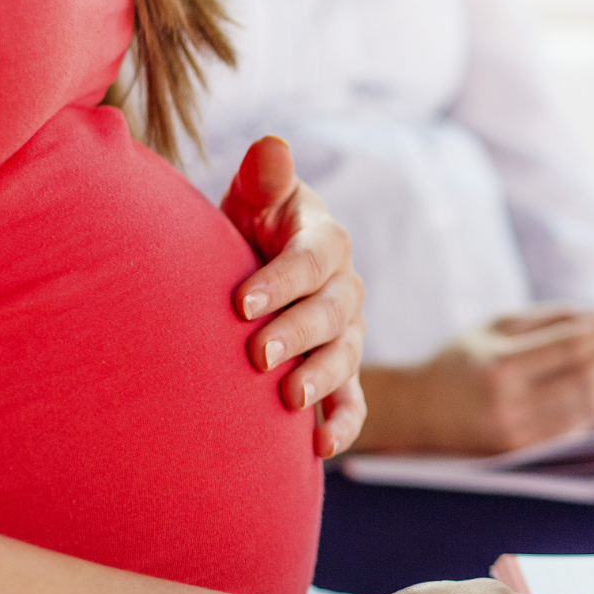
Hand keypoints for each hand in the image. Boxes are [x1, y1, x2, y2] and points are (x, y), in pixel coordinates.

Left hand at [220, 136, 366, 457]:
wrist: (253, 276)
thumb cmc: (250, 231)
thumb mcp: (254, 199)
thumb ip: (264, 178)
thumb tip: (270, 145)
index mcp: (325, 241)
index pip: (310, 260)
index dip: (279, 281)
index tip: (240, 304)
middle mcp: (345, 288)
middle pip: (331, 312)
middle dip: (297, 334)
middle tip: (257, 355)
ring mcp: (347, 334)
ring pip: (344, 358)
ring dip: (321, 380)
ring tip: (289, 400)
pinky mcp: (342, 375)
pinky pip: (353, 401)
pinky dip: (343, 424)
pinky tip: (320, 448)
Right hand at [357, 306, 593, 454]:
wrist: (422, 411)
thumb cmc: (464, 359)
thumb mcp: (499, 325)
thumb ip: (552, 318)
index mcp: (500, 367)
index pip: (569, 349)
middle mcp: (508, 406)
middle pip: (584, 381)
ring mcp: (516, 436)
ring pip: (586, 409)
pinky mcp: (522, 454)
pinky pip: (574, 429)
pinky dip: (591, 404)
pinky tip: (590, 384)